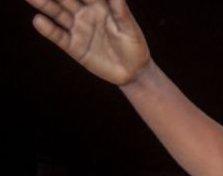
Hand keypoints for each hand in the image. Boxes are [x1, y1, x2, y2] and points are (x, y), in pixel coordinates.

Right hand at [26, 0, 149, 85]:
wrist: (132, 72)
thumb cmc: (135, 46)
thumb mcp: (129, 29)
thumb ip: (121, 12)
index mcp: (100, 7)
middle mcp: (86, 15)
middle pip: (66, 0)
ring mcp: (78, 30)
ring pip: (58, 14)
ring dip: (45, 5)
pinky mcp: (74, 46)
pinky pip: (59, 36)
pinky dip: (49, 29)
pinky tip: (39, 21)